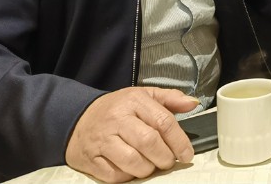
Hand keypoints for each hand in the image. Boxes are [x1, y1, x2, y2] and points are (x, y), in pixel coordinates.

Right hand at [65, 87, 198, 182]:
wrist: (77, 119)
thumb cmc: (117, 109)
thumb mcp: (143, 95)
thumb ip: (169, 98)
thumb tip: (193, 104)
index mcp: (133, 101)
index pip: (163, 122)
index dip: (180, 141)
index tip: (187, 154)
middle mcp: (117, 119)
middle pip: (149, 142)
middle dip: (164, 157)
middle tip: (169, 161)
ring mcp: (102, 141)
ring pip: (133, 162)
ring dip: (148, 169)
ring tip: (152, 165)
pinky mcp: (91, 159)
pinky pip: (115, 176)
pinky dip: (128, 176)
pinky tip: (133, 169)